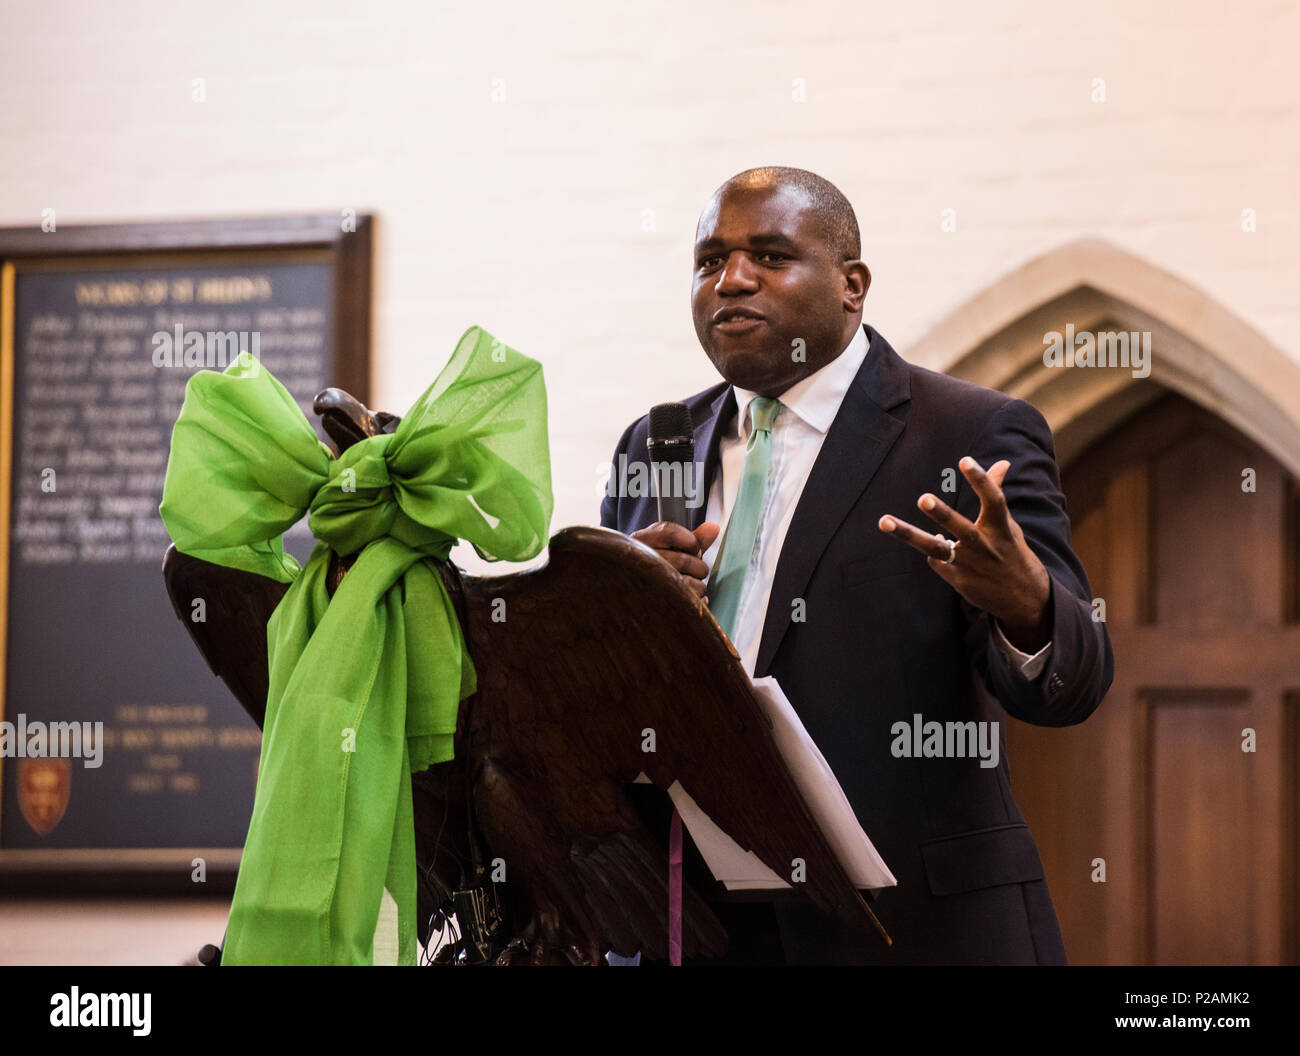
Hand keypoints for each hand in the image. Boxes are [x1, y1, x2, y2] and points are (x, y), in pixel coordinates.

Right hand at [630, 521, 720, 597]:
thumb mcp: (670, 548)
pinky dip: (696, 599)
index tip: (694, 548)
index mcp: (640, 540)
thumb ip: (693, 538)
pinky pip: (688, 602)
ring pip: (687, 584)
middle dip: (697, 565)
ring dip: (697, 584)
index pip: (670, 532)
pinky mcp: (655, 607)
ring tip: (687, 584)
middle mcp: (639, 562)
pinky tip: (686, 597)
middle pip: (683, 560)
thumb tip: (713, 528)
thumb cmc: (655, 567)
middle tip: (693, 569)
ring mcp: (646, 586)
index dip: (691, 541)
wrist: (633, 593)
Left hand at [876, 457, 1051, 651]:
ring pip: (936, 549)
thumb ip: (995, 491)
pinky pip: (936, 560)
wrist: (1022, 597)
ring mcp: (970, 564)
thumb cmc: (1009, 549)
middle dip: (942, 515)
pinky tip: (931, 542)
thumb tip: (1002, 462)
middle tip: (923, 499)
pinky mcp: (958, 580)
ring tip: (884, 520)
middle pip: (961, 529)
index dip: (981, 480)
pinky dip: (931, 551)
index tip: (965, 460)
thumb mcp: (1006, 523)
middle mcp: (985, 546)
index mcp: (1000, 527)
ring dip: (909, 535)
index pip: (993, 499)